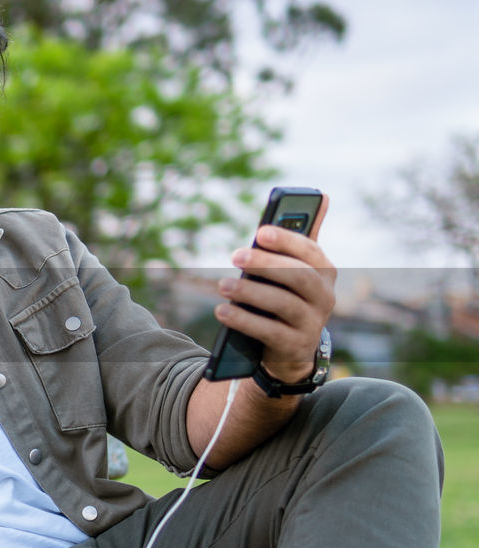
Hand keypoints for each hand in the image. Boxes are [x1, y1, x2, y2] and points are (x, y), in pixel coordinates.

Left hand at [215, 224, 336, 384]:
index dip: (286, 240)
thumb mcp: (294, 272)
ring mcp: (313, 323)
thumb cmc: (287, 299)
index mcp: (324, 272)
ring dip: (250, 292)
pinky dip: (244, 320)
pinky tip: (222, 311)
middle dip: (266, 264)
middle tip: (236, 255)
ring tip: (222, 284)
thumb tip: (321, 196)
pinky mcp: (295, 345)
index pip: (310, 251)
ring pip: (284, 303)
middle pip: (299, 276)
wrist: (290, 351)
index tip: (259, 232)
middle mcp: (325, 296)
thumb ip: (299, 241)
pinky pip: (269, 331)